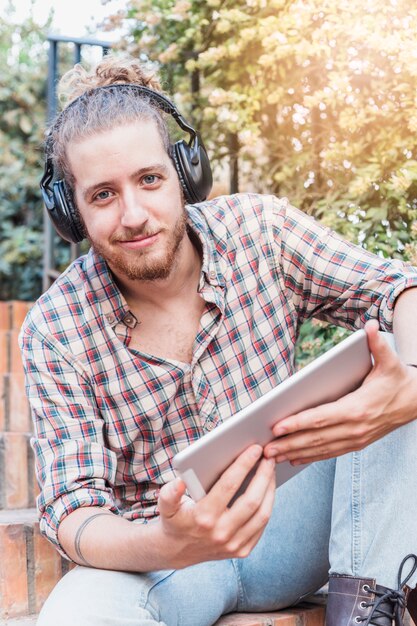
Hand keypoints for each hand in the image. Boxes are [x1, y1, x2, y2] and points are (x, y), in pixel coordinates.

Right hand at [156, 444, 275, 567]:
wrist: (177, 552)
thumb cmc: (175, 520)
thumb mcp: (165, 506)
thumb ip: (169, 493)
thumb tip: (179, 482)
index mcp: (203, 517)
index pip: (228, 485)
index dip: (243, 465)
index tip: (254, 449)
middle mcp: (220, 533)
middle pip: (251, 500)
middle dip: (263, 475)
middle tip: (269, 457)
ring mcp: (233, 544)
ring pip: (262, 514)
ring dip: (270, 489)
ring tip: (271, 470)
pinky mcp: (242, 551)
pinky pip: (262, 526)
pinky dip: (268, 505)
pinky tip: (268, 489)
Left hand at [264, 320, 416, 464]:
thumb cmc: (398, 380)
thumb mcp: (389, 361)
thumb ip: (377, 344)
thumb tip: (370, 325)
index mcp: (357, 408)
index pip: (321, 417)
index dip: (297, 423)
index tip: (277, 426)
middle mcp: (355, 427)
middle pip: (316, 438)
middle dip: (289, 444)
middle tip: (266, 449)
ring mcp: (356, 439)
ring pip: (321, 449)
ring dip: (295, 454)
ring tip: (272, 457)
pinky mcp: (357, 444)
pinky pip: (330, 453)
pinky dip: (311, 457)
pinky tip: (294, 459)